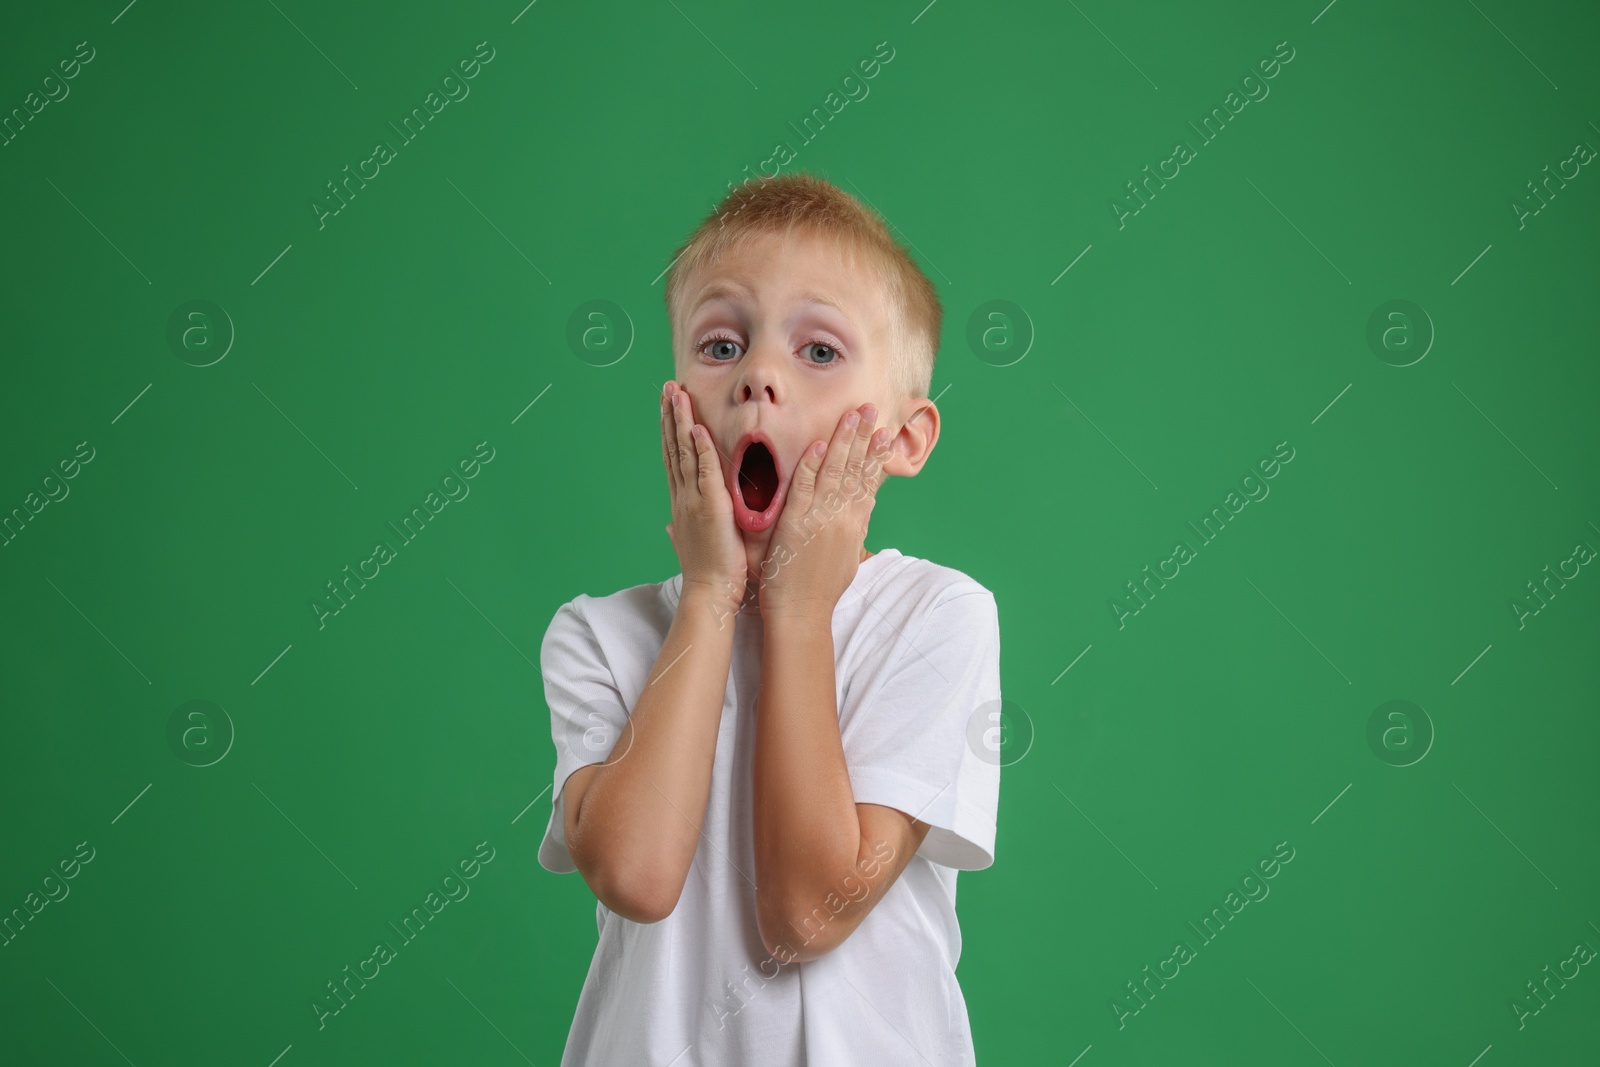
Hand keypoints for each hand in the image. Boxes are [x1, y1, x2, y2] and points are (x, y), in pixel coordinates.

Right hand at [661, 381, 745, 613]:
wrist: (710, 593)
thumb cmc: (707, 572)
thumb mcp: (692, 545)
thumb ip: (680, 530)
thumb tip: (667, 526)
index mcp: (681, 503)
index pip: (673, 459)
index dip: (669, 431)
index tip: (667, 407)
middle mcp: (682, 497)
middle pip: (672, 448)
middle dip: (669, 415)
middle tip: (666, 388)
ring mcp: (693, 500)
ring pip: (683, 453)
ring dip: (679, 421)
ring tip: (676, 394)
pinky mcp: (710, 507)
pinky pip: (704, 472)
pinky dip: (699, 449)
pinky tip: (696, 427)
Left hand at [756, 403, 891, 620]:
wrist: (802, 612)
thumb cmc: (820, 589)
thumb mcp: (848, 557)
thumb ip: (856, 530)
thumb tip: (866, 510)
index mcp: (855, 525)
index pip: (868, 482)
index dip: (876, 455)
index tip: (884, 432)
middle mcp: (843, 518)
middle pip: (856, 470)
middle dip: (864, 437)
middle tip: (871, 409)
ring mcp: (821, 518)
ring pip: (834, 472)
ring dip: (843, 441)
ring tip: (852, 415)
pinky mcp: (797, 522)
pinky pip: (804, 487)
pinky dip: (811, 465)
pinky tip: (817, 445)